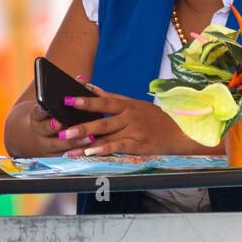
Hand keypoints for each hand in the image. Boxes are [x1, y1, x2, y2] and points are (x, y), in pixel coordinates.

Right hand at [17, 74, 99, 156]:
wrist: (36, 137)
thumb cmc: (51, 115)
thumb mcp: (51, 104)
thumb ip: (66, 92)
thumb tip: (82, 79)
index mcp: (37, 116)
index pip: (38, 112)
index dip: (42, 110)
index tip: (47, 107)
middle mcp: (39, 132)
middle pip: (46, 129)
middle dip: (54, 126)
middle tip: (62, 123)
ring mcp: (47, 146)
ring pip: (60, 145)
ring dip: (74, 142)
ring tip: (88, 137)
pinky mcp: (57, 157)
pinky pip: (69, 156)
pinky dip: (80, 153)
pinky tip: (93, 150)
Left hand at [56, 85, 198, 156]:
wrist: (179, 132)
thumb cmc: (155, 118)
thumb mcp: (136, 104)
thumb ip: (113, 98)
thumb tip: (92, 88)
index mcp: (128, 105)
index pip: (104, 102)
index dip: (86, 101)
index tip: (67, 99)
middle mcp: (130, 117)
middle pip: (102, 122)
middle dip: (81, 126)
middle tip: (62, 131)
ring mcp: (135, 131)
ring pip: (107, 137)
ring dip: (87, 143)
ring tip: (69, 149)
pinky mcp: (139, 145)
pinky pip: (119, 147)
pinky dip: (105, 150)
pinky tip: (92, 153)